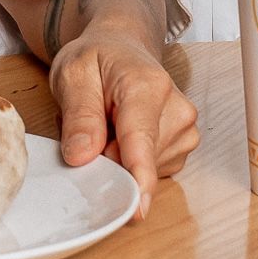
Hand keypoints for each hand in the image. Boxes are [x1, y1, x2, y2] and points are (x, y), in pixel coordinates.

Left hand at [49, 25, 199, 217]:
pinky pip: (149, 172)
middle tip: (89, 120)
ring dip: (115, 156)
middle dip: (104, 154)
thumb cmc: (98, 59)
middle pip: (136, 162)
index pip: (142, 139)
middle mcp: (177, 109)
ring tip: (105, 122)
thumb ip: (79, 115)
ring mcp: (184, 131)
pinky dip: (128, 161)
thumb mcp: (72, 74)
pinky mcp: (181, 148)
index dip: (138, 176)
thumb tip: (83, 157)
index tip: (138, 210)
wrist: (122, 48)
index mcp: (147, 85)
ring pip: (142, 170)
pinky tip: (120, 135)